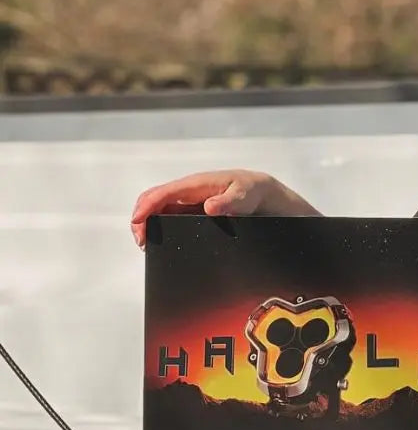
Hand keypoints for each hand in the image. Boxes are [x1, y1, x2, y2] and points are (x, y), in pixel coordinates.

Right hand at [130, 169, 320, 247]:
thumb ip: (231, 201)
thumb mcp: (247, 195)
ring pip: (159, 211)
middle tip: (143, 242)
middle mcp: (189, 192)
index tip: (139, 225)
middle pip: (154, 201)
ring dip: (149, 226)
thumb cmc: (254, 190)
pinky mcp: (194, 213)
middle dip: (142, 219)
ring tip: (148, 245)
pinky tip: (162, 243)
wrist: (266, 196)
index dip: (146, 207)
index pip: (163, 193)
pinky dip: (161, 229)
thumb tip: (209, 207)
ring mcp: (190, 203)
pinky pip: (171, 218)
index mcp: (197, 184)